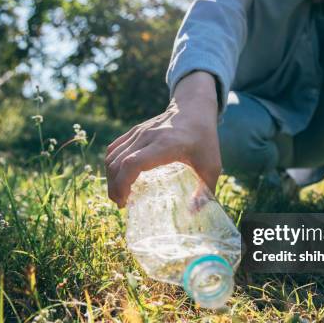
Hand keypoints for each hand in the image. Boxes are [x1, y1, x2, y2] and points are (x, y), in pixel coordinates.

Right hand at [105, 71, 220, 206]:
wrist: (195, 108)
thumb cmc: (205, 139)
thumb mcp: (212, 166)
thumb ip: (205, 192)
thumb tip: (193, 214)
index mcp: (166, 145)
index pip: (133, 163)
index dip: (122, 184)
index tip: (125, 202)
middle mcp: (148, 136)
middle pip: (118, 162)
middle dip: (114, 187)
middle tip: (121, 204)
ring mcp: (139, 132)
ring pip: (112, 156)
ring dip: (111, 178)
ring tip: (118, 195)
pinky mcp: (135, 131)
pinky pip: (114, 149)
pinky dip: (111, 165)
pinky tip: (117, 179)